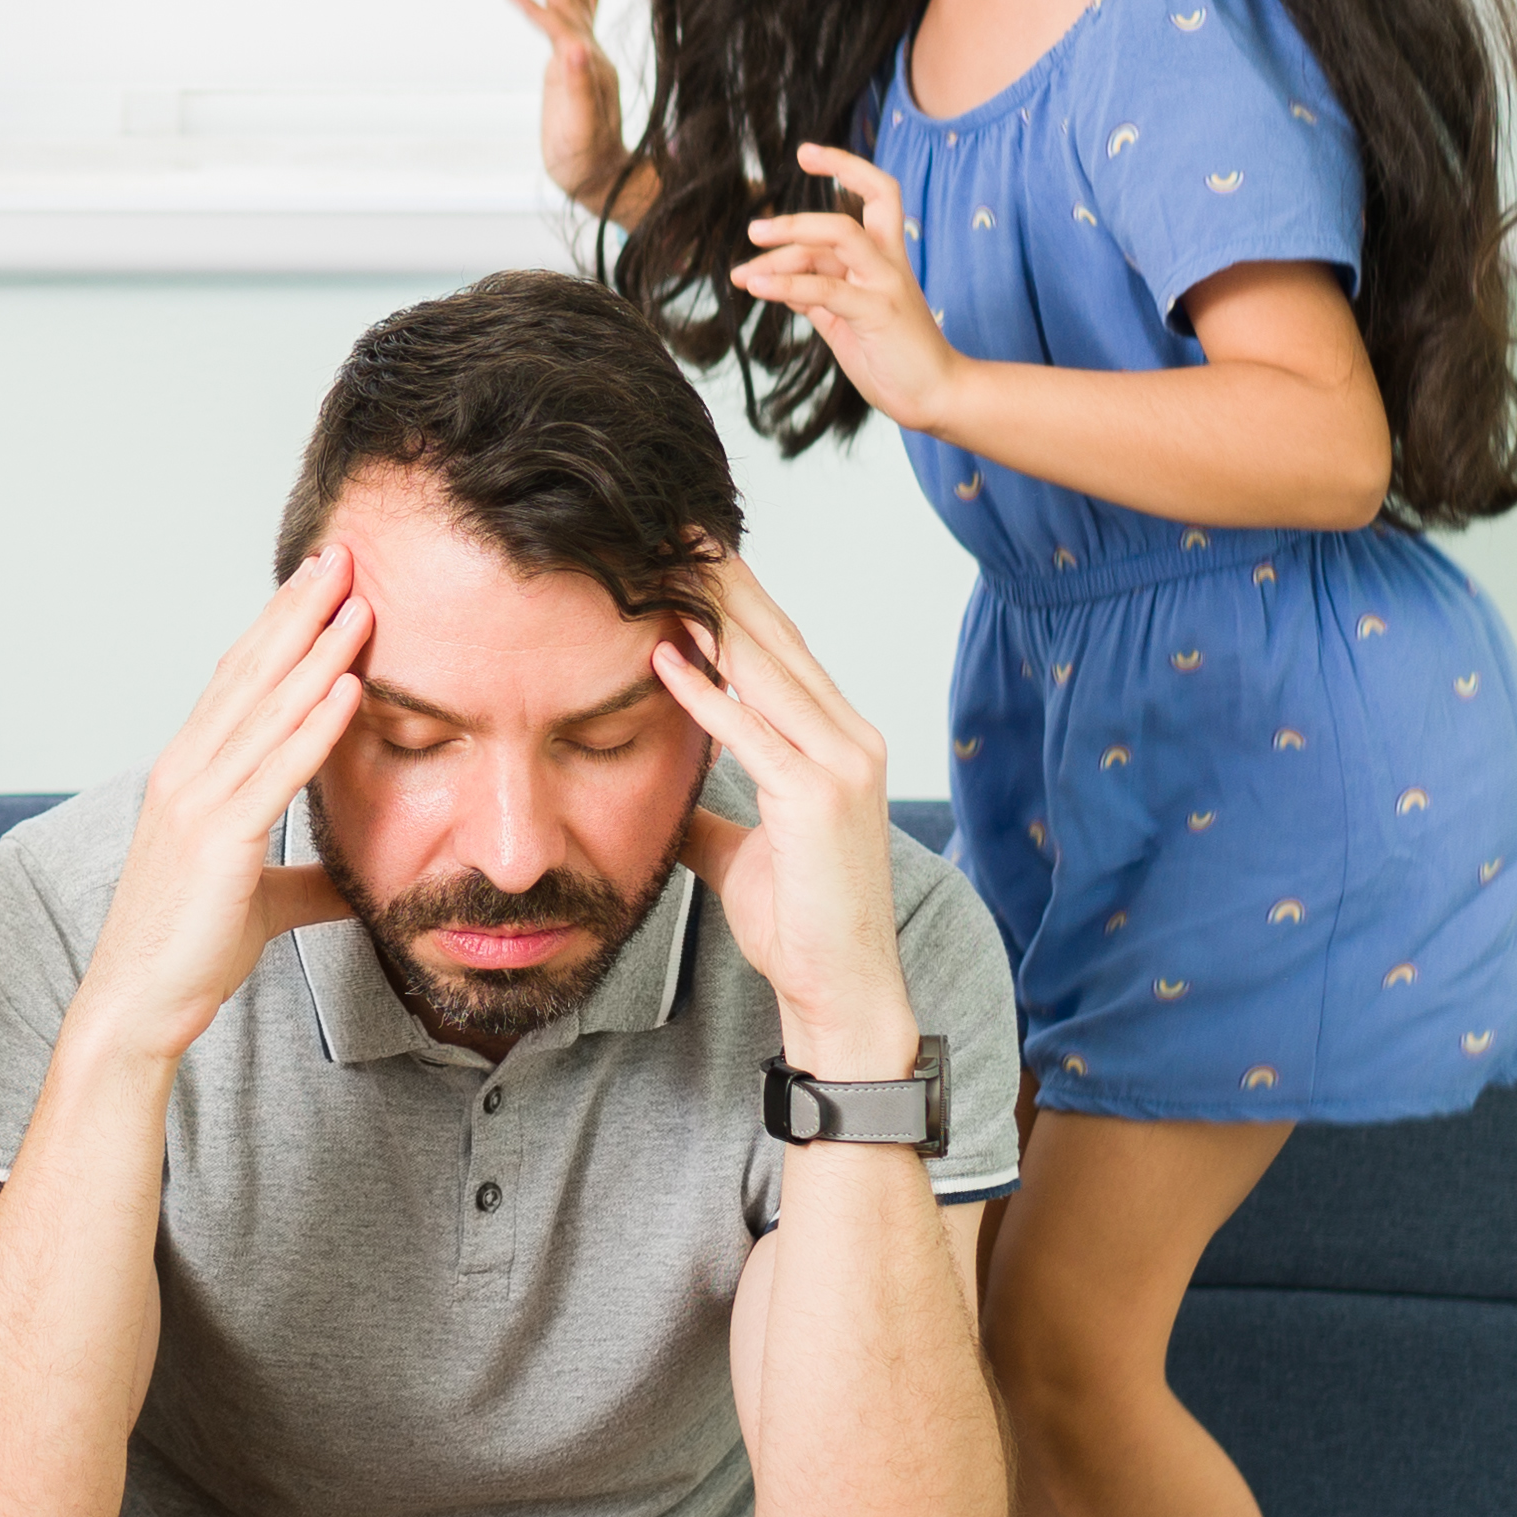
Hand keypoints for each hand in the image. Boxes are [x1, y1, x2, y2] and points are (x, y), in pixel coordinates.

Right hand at [80, 546, 370, 1065]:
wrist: (136, 1008)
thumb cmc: (186, 954)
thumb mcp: (259, 903)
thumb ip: (306, 881)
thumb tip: (354, 881)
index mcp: (187, 776)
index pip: (237, 681)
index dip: (279, 626)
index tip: (320, 582)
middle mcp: (184, 774)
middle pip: (250, 672)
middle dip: (300, 609)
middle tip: (344, 554)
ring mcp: (196, 804)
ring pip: (267, 710)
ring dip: (318, 650)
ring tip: (362, 600)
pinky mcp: (219, 842)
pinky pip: (277, 771)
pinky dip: (315, 725)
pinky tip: (349, 685)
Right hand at [505, 0, 627, 208]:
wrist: (604, 177)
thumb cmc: (586, 162)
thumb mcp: (579, 130)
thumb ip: (579, 88)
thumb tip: (576, 48)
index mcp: (587, 67)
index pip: (558, 26)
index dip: (534, 7)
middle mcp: (589, 54)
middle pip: (568, 1)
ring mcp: (586, 56)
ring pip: (576, 2)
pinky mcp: (581, 63)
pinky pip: (584, 18)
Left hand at [653, 555, 915, 1078]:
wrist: (842, 990)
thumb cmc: (799, 924)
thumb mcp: (741, 853)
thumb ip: (710, 810)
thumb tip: (666, 790)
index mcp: (840, 742)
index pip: (783, 650)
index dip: (736, 598)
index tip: (691, 553)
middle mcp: (851, 740)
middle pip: (778, 640)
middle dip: (725, 581)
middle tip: (676, 527)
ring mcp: (842, 766)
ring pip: (767, 670)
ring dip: (711, 614)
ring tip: (665, 563)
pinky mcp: (817, 799)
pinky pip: (751, 732)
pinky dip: (706, 691)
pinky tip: (665, 654)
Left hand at [735, 146, 979, 436]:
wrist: (936, 396)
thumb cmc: (895, 359)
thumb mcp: (845, 323)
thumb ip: (817, 297)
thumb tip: (779, 282)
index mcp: (885, 259)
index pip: (876, 194)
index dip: (846, 166)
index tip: (806, 153)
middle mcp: (889, 263)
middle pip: (857, 207)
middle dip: (802, 213)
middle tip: (754, 230)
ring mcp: (886, 284)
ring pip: (841, 234)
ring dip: (790, 239)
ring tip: (745, 266)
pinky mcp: (878, 312)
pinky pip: (827, 288)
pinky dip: (787, 285)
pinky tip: (758, 286)